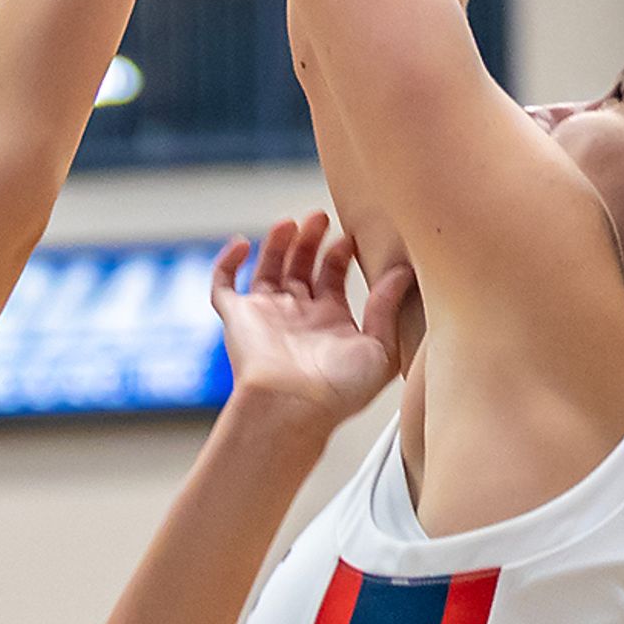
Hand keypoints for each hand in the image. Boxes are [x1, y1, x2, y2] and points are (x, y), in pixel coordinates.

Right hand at [209, 214, 411, 426]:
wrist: (294, 407)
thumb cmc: (339, 391)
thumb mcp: (381, 348)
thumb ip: (387, 307)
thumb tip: (400, 272)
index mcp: (329, 324)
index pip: (332, 279)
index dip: (339, 254)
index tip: (351, 237)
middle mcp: (297, 317)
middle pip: (301, 267)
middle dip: (310, 240)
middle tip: (321, 216)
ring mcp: (265, 315)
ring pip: (268, 269)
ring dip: (278, 242)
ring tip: (293, 221)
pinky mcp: (237, 317)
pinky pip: (223, 285)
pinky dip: (227, 262)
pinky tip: (242, 243)